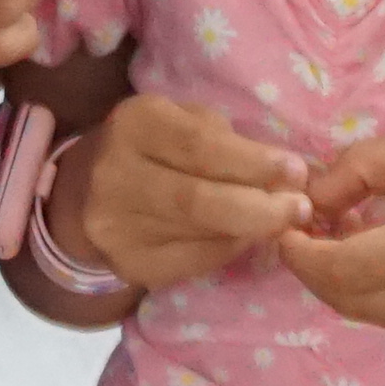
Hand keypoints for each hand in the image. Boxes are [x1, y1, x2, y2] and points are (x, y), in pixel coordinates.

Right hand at [58, 90, 311, 301]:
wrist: (85, 195)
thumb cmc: (152, 147)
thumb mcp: (179, 121)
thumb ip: (223, 140)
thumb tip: (282, 175)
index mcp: (134, 124)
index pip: (199, 147)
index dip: (252, 162)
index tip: (297, 171)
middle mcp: (116, 175)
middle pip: (198, 199)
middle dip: (260, 207)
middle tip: (300, 209)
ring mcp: (117, 226)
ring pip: (200, 235)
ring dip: (252, 231)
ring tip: (282, 222)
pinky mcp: (129, 264)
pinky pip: (194, 263)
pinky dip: (229, 251)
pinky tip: (245, 239)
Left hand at [278, 133, 384, 364]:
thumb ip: (362, 171)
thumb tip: (310, 198)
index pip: (339, 269)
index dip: (299, 254)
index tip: (285, 228)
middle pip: (350, 302)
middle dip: (317, 272)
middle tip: (309, 235)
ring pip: (381, 317)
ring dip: (355, 285)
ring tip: (357, 242)